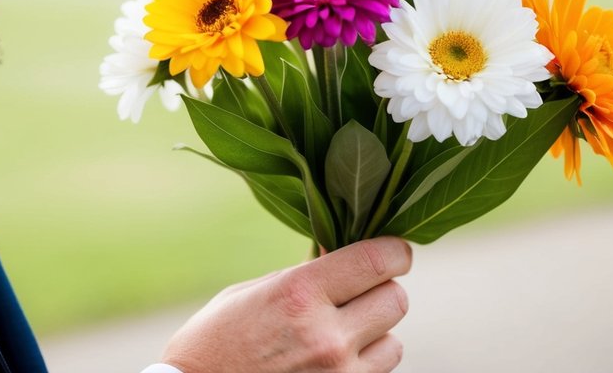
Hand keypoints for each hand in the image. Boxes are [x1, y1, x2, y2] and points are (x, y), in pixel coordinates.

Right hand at [160, 237, 410, 372]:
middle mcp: (326, 336)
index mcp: (299, 293)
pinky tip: (333, 359)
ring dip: (375, 333)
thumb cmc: (216, 341)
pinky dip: (365, 363)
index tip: (395, 251)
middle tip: (360, 291)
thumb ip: (303, 274)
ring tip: (340, 332)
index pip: (377, 261)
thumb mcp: (253, 292)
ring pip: (394, 342)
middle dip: (381, 291)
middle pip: (396, 299)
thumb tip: (343, 253)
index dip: (395, 251)